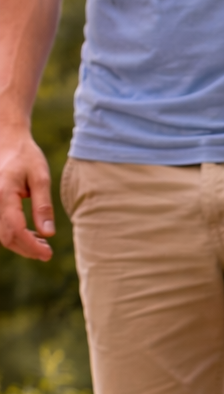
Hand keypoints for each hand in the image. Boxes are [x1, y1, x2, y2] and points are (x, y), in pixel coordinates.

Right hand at [0, 125, 54, 260]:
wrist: (7, 138)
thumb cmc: (25, 155)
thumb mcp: (40, 177)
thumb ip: (43, 206)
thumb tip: (48, 233)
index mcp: (3, 194)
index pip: (16, 230)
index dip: (32, 247)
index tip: (48, 254)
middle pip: (7, 237)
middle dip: (27, 249)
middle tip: (47, 252)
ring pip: (1, 235)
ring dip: (21, 244)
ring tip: (41, 243)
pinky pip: (0, 226)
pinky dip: (14, 235)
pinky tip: (31, 234)